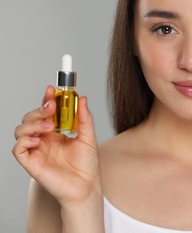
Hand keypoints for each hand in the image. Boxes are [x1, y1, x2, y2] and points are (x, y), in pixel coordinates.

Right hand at [13, 86, 101, 207]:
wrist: (86, 186)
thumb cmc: (87, 165)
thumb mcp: (88, 137)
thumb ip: (84, 118)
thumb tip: (83, 99)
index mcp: (56, 132)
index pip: (46, 112)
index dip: (46, 100)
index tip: (52, 89)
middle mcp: (44, 139)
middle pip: (31, 118)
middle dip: (39, 109)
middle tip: (52, 108)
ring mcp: (36, 150)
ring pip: (21, 130)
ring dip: (32, 123)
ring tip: (49, 126)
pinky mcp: (31, 162)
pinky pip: (18, 148)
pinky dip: (24, 140)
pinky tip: (37, 139)